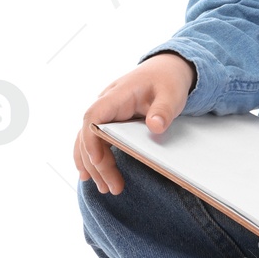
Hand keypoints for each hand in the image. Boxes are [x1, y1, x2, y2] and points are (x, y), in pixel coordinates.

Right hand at [74, 51, 195, 194]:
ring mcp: (105, 114)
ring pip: (86, 141)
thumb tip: (155, 127)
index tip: (98, 161)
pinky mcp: (109, 122)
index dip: (91, 139)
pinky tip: (92, 176)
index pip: (93, 116)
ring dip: (92, 165)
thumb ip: (164, 109)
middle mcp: (105, 104)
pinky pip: (93, 141)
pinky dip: (90, 158)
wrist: (167, 69)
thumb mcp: (172, 93)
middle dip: (96, 163)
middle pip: (88, 135)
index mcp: (117, 94)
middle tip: (112, 187)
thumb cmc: (168, 80)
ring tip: (105, 188)